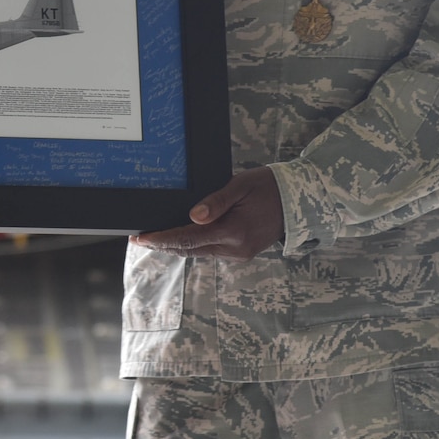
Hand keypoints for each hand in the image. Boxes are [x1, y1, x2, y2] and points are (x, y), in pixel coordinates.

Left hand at [130, 167, 284, 258]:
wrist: (299, 200)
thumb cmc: (269, 186)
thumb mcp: (241, 185)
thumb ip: (216, 202)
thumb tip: (192, 217)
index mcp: (234, 232)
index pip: (188, 239)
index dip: (162, 239)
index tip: (141, 237)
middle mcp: (235, 249)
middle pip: (190, 249)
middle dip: (164, 244)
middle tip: (140, 237)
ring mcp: (239, 254)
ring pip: (199, 252)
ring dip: (177, 245)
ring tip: (154, 236)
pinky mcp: (242, 253)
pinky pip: (211, 250)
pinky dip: (193, 244)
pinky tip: (181, 236)